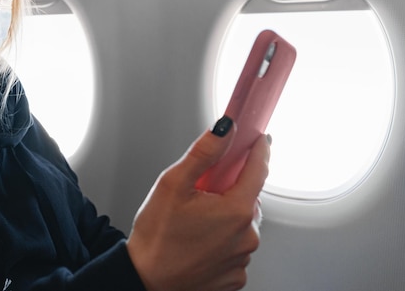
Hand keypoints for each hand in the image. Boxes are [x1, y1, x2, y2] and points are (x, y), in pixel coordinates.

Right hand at [126, 121, 269, 290]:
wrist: (146, 280)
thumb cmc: (157, 237)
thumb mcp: (173, 184)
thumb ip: (203, 153)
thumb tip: (225, 130)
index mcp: (236, 211)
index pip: (259, 170)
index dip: (257, 151)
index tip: (257, 140)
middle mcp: (246, 237)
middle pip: (248, 198)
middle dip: (230, 189)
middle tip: (203, 191)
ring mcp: (242, 259)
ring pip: (241, 223)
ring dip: (225, 216)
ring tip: (195, 220)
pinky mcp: (235, 276)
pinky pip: (235, 247)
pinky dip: (222, 240)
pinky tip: (199, 240)